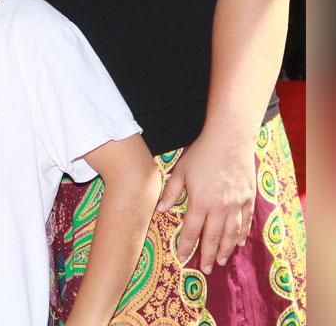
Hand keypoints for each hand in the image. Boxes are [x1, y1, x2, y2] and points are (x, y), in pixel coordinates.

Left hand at [156, 128, 255, 273]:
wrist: (229, 140)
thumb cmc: (201, 153)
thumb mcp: (180, 171)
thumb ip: (171, 192)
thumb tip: (160, 210)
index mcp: (200, 202)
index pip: (191, 230)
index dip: (186, 245)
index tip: (181, 257)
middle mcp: (220, 207)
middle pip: (213, 237)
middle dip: (207, 255)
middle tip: (206, 269)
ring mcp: (237, 204)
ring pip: (231, 234)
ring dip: (225, 249)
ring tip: (221, 261)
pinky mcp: (248, 198)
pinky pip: (245, 221)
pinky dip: (242, 234)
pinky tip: (238, 243)